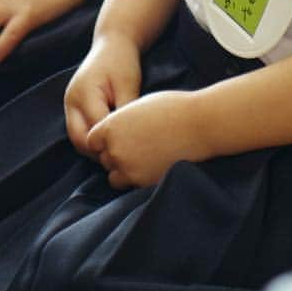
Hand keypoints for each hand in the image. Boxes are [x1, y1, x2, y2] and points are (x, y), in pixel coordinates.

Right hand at [64, 34, 141, 154]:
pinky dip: (92, 138)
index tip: (131, 148)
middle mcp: (71, 102)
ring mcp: (69, 105)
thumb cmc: (122, 62)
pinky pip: (79, 131)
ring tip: (118, 148)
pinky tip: (110, 139)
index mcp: (84, 94)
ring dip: (95, 147)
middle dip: (100, 150)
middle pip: (80, 140)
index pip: (95, 130)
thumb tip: (129, 137)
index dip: (112, 142)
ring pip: (77, 139)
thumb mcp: (128, 84)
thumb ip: (126, 110)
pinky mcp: (73, 107)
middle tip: (123, 155)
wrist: (112, 43)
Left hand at [85, 91, 206, 188]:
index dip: (104, 138)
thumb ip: (122, 121)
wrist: (198, 124)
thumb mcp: (140, 105)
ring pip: (114, 176)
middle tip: (136, 145)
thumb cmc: (173, 108)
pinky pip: (132, 184)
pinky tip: (153, 164)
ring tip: (143, 157)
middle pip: (103, 158)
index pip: (92, 140)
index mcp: (111, 127)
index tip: (119, 135)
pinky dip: (138, 178)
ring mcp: (128, 168)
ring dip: (123, 169)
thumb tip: (116, 130)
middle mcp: (115, 150)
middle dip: (115, 153)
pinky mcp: (143, 182)